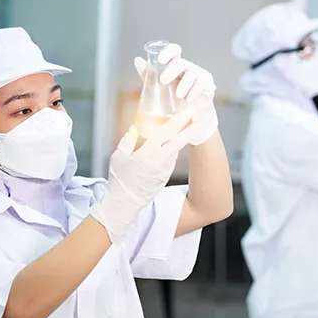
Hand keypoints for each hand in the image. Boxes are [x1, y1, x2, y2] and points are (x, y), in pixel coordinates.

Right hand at [90, 111, 194, 243]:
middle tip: (198, 120)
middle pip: (179, 141)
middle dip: (189, 129)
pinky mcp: (165, 177)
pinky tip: (167, 147)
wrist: (125, 204)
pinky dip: (170, 152)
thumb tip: (134, 129)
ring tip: (180, 130)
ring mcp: (165, 170)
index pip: (167, 132)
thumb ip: (128, 140)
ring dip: (178, 140)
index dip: (179, 121)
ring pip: (174, 151)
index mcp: (148, 152)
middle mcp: (160, 160)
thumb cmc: (119, 180)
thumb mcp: (118, 157)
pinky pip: (169, 160)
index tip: (187, 113)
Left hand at [135, 43, 217, 145]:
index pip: (174, 51)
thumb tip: (138, 60)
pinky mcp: (207, 83)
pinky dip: (193, 91)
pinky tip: (188, 99)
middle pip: (181, 62)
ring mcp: (199, 74)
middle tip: (163, 80)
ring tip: (178, 95)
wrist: (193, 118)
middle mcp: (187, 67)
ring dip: (183, 84)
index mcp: (175, 65)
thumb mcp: (159, 88)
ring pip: (192, 73)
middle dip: (172, 70)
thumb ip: (149, 75)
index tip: (161, 59)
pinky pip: (201, 83)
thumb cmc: (176, 100)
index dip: (168, 52)